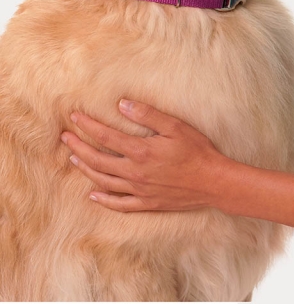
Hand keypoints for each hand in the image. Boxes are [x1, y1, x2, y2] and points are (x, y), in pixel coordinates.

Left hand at [60, 100, 227, 212]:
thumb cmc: (197, 151)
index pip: (106, 137)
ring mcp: (139, 190)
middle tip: (65, 137)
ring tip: (73, 159)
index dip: (88, 126)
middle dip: (78, 147)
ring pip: (103, 181)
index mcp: (140, 152)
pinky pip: (118, 204)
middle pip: (97, 160)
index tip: (75, 117)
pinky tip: (93, 194)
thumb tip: (122, 104)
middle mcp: (134, 173)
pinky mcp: (146, 203)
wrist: (213, 182)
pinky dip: (103, 199)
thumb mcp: (175, 127)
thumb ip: (148, 115)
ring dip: (85, 169)